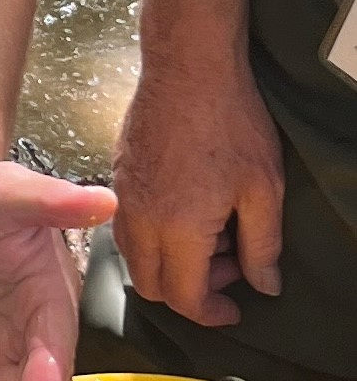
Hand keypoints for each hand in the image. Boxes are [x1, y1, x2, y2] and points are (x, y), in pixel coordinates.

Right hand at [113, 55, 282, 326]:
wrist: (187, 68)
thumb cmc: (230, 123)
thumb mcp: (264, 189)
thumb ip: (264, 245)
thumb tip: (264, 284)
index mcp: (177, 228)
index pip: (183, 296)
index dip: (212, 313)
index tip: (235, 309)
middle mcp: (139, 218)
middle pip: (150, 284)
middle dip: (188, 291)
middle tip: (228, 268)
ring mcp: (122, 195)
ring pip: (133, 256)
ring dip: (170, 263)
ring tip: (211, 236)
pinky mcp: (116, 174)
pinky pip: (126, 226)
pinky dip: (154, 236)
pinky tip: (187, 209)